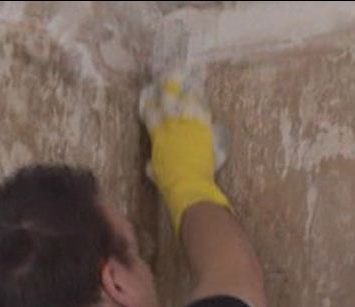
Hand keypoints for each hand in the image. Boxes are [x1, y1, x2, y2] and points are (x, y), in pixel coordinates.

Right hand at [139, 74, 230, 233]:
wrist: (190, 184)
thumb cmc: (169, 181)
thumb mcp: (155, 171)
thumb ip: (154, 163)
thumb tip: (151, 164)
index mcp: (158, 134)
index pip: (151, 111)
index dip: (149, 101)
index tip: (149, 92)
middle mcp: (173, 125)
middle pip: (169, 99)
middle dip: (168, 85)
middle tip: (169, 74)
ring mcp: (190, 126)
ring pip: (189, 102)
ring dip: (188, 91)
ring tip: (189, 81)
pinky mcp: (206, 130)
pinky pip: (204, 113)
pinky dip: (202, 106)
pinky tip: (203, 101)